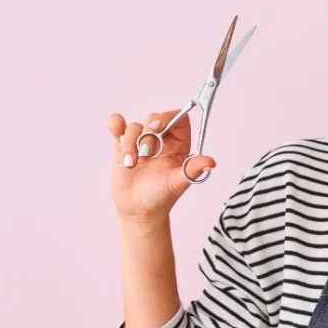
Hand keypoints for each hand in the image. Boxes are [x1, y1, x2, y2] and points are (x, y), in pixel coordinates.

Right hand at [107, 109, 216, 223]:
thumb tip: (211, 162)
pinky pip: (118, 126)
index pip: (179, 118)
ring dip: (130, 143)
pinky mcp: (123, 146)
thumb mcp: (178, 183)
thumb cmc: (161, 197)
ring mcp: (141, 142)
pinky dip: (116, 125)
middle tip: (146, 155)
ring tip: (131, 164)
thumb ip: (192, 170)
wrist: (138, 209)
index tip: (157, 128)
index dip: (169, 117)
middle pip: (154, 118)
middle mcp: (162, 140)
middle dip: (147, 134)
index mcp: (179, 145)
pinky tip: (116, 133)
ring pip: (134, 126)